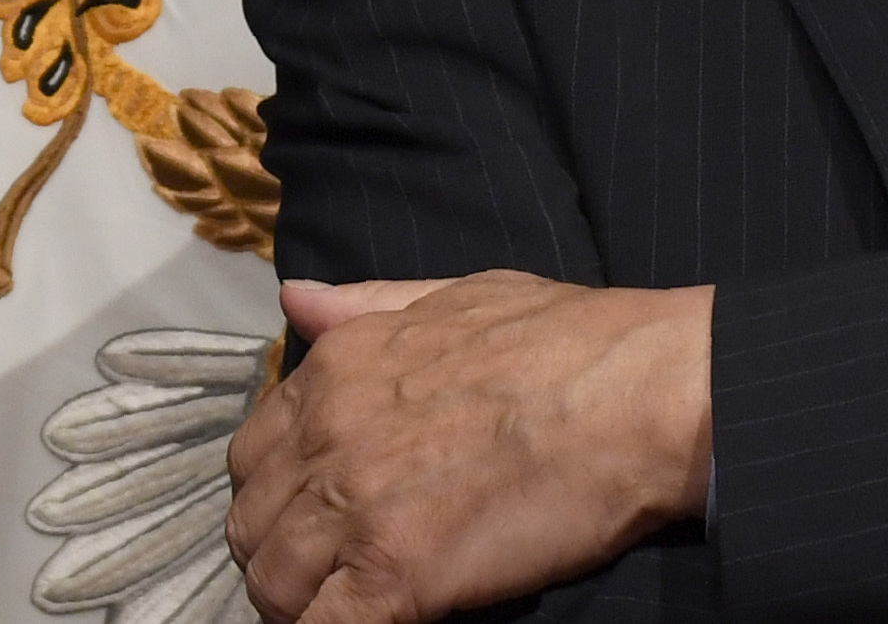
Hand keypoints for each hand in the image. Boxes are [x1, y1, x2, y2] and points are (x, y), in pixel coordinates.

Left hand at [225, 272, 712, 623]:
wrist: (635, 393)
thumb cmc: (566, 342)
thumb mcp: (451, 295)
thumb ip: (365, 306)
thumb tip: (299, 302)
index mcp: (333, 373)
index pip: (253, 456)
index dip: (276, 497)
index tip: (308, 521)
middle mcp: (325, 437)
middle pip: (252, 526)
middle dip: (280, 558)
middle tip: (326, 581)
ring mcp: (354, 509)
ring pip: (274, 585)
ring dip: (301, 606)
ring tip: (344, 611)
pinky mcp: (395, 575)